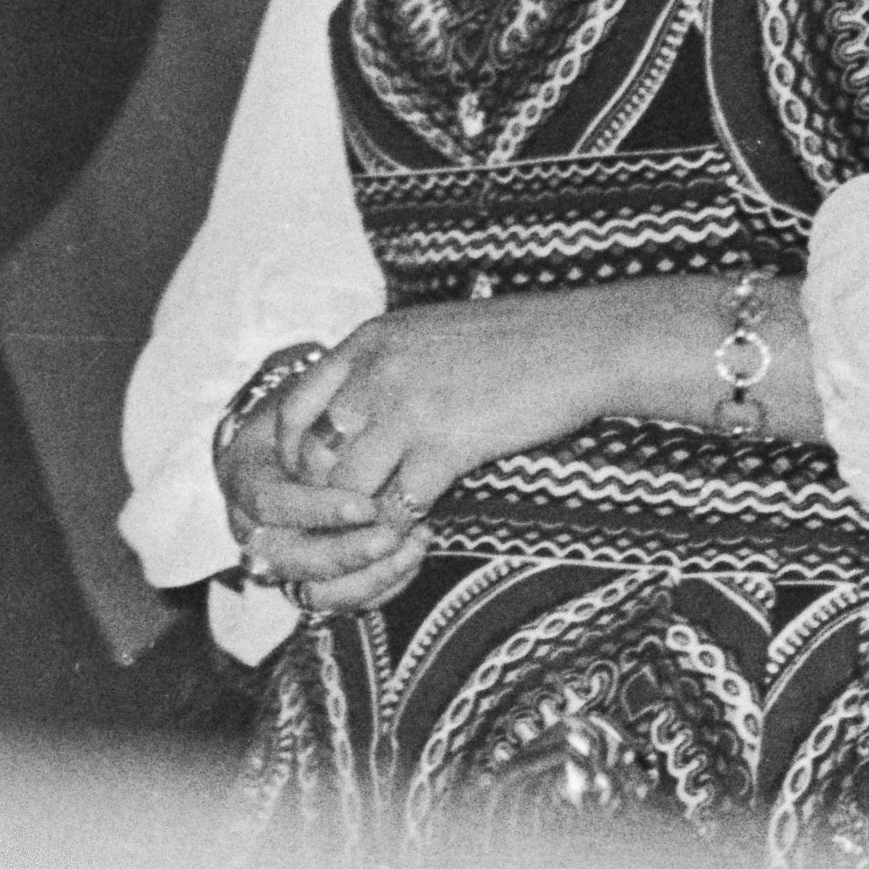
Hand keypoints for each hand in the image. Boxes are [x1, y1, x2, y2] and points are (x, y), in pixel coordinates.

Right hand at [216, 383, 424, 616]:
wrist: (307, 432)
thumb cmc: (312, 412)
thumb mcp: (307, 401)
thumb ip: (318, 419)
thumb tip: (354, 432)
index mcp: (244, 481)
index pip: (272, 506)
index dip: (317, 510)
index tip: (365, 505)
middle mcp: (255, 529)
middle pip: (291, 559)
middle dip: (345, 552)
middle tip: (392, 536)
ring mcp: (282, 560)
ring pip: (315, 592)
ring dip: (367, 575)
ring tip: (412, 545)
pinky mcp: (312, 581)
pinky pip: (343, 599)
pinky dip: (380, 585)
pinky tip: (412, 556)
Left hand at [273, 272, 805, 555]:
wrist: (577, 343)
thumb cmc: (510, 342)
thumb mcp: (428, 334)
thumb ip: (382, 365)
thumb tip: (351, 410)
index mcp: (369, 340)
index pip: (294, 405)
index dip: (291, 452)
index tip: (308, 479)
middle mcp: (377, 371)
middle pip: (311, 453)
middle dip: (318, 496)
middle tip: (339, 520)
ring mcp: (409, 407)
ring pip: (347, 488)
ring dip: (358, 519)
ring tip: (376, 534)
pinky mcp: (447, 444)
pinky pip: (400, 505)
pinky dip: (401, 528)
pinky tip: (418, 533)